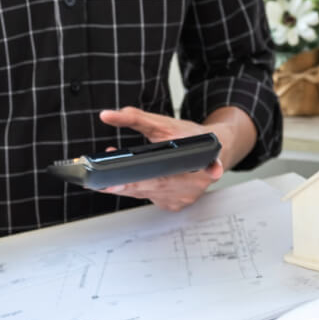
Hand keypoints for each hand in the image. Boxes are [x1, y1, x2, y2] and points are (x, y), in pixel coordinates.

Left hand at [98, 107, 223, 211]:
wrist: (216, 150)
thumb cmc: (192, 136)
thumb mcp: (164, 123)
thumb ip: (135, 118)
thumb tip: (109, 115)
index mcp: (188, 166)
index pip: (155, 180)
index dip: (133, 183)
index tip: (114, 184)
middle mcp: (188, 188)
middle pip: (147, 191)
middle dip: (122, 186)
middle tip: (102, 182)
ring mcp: (183, 199)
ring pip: (148, 196)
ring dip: (129, 187)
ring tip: (115, 176)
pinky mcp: (178, 204)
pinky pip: (153, 199)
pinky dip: (142, 190)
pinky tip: (136, 180)